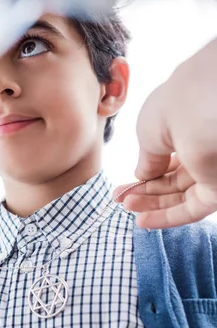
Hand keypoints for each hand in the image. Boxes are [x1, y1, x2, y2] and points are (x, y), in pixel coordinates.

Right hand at [116, 37, 216, 227]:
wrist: (202, 105)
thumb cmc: (175, 106)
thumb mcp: (148, 132)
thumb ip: (146, 159)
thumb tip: (142, 175)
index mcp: (188, 126)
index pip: (166, 157)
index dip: (144, 174)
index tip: (123, 186)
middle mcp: (202, 148)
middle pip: (172, 180)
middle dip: (145, 192)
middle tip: (121, 200)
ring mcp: (212, 170)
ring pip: (181, 197)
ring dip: (152, 205)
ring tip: (127, 208)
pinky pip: (191, 210)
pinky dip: (166, 218)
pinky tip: (143, 221)